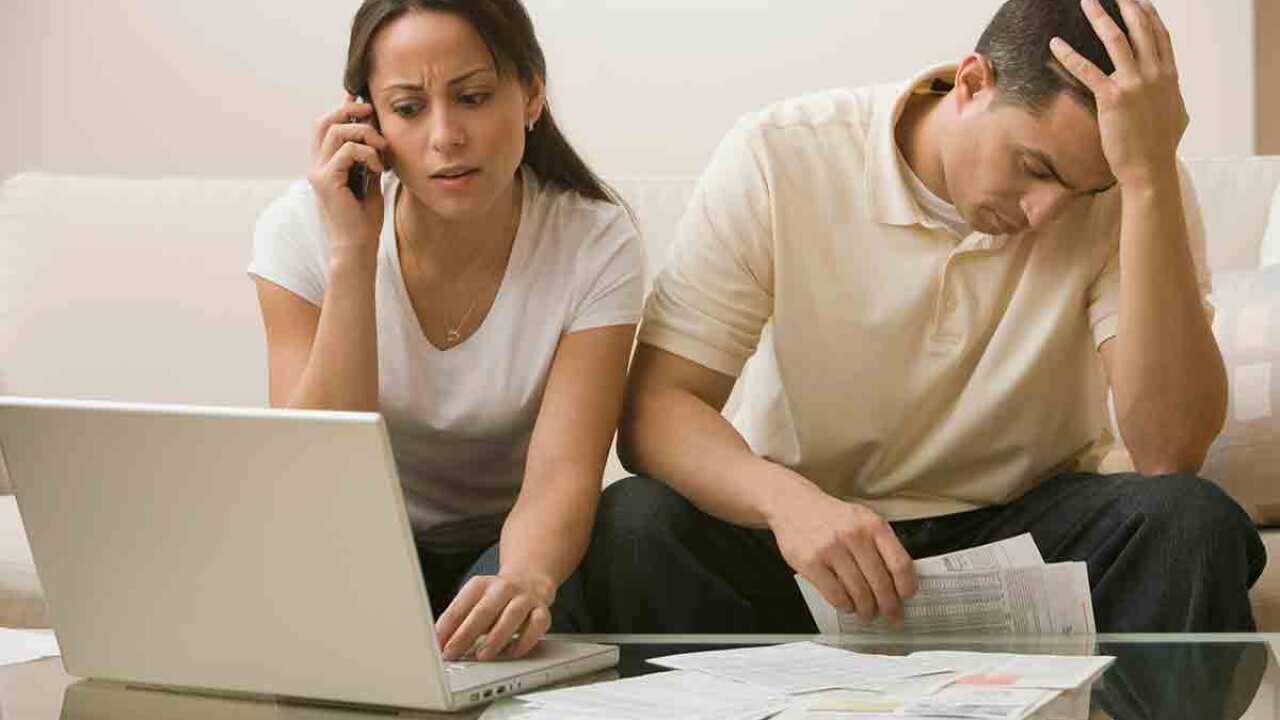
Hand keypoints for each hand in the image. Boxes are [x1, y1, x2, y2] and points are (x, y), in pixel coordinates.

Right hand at [307, 94, 389, 257]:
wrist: (358, 245)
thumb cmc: (364, 217)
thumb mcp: (369, 179)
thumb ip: (368, 157)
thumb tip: (376, 135)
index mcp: (325, 163)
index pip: (327, 126)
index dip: (342, 108)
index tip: (362, 100)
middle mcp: (317, 165)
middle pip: (324, 121)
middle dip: (349, 111)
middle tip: (371, 112)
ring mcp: (318, 172)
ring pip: (336, 131)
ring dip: (364, 133)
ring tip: (381, 149)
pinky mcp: (326, 181)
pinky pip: (346, 151)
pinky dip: (366, 153)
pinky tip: (376, 168)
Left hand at [436, 571, 555, 660]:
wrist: (529, 578)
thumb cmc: (495, 598)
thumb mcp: (473, 601)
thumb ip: (456, 620)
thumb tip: (437, 642)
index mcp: (480, 584)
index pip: (460, 605)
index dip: (447, 626)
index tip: (437, 644)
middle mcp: (503, 588)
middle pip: (484, 610)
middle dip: (466, 634)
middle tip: (453, 652)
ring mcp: (524, 598)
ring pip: (512, 615)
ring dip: (496, 637)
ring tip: (482, 655)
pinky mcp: (542, 610)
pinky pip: (537, 624)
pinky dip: (526, 640)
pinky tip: (513, 652)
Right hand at [767, 473, 915, 623]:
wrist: (793, 504)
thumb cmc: (831, 516)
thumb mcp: (862, 520)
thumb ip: (881, 545)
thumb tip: (899, 580)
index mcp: (873, 525)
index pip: (900, 564)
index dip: (906, 587)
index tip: (907, 597)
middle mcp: (854, 536)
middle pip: (880, 584)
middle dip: (888, 606)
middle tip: (891, 615)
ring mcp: (831, 550)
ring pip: (859, 593)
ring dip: (866, 609)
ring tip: (867, 612)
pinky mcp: (811, 563)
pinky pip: (835, 595)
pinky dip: (845, 605)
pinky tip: (847, 604)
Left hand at [1049, 0, 1187, 187]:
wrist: (1151, 168)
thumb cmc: (1160, 146)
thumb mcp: (1176, 114)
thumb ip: (1170, 95)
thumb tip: (1169, 90)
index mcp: (1169, 76)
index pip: (1160, 36)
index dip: (1149, 16)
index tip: (1140, 1)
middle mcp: (1155, 74)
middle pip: (1140, 29)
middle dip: (1126, 6)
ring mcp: (1135, 84)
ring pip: (1116, 40)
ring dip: (1100, 17)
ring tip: (1086, 2)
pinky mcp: (1113, 98)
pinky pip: (1087, 70)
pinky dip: (1069, 55)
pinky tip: (1055, 44)